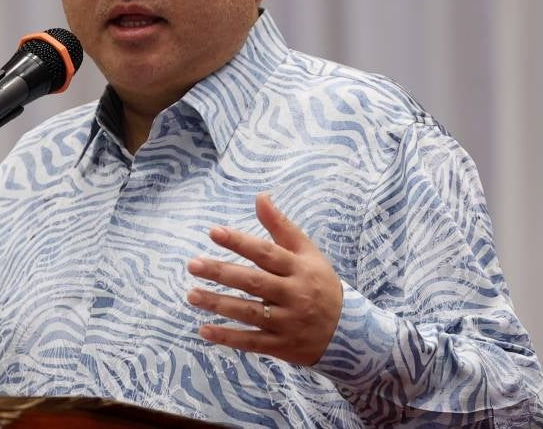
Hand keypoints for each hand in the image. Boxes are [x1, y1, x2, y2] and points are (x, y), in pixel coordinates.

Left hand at [186, 194, 342, 365]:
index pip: (266, 253)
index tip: (213, 232)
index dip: (240, 242)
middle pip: (253, 282)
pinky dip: (228, 338)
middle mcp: (294, 295)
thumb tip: (260, 196)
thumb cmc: (320, 283)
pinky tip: (204, 330)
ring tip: (191, 295)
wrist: (350, 332)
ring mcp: (288, 322)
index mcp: (299, 268)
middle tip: (193, 264)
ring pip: (249, 312)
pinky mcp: (282, 346)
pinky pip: (252, 342)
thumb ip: (281, 226)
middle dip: (221, 272)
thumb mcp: (307, 252)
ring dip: (218, 304)